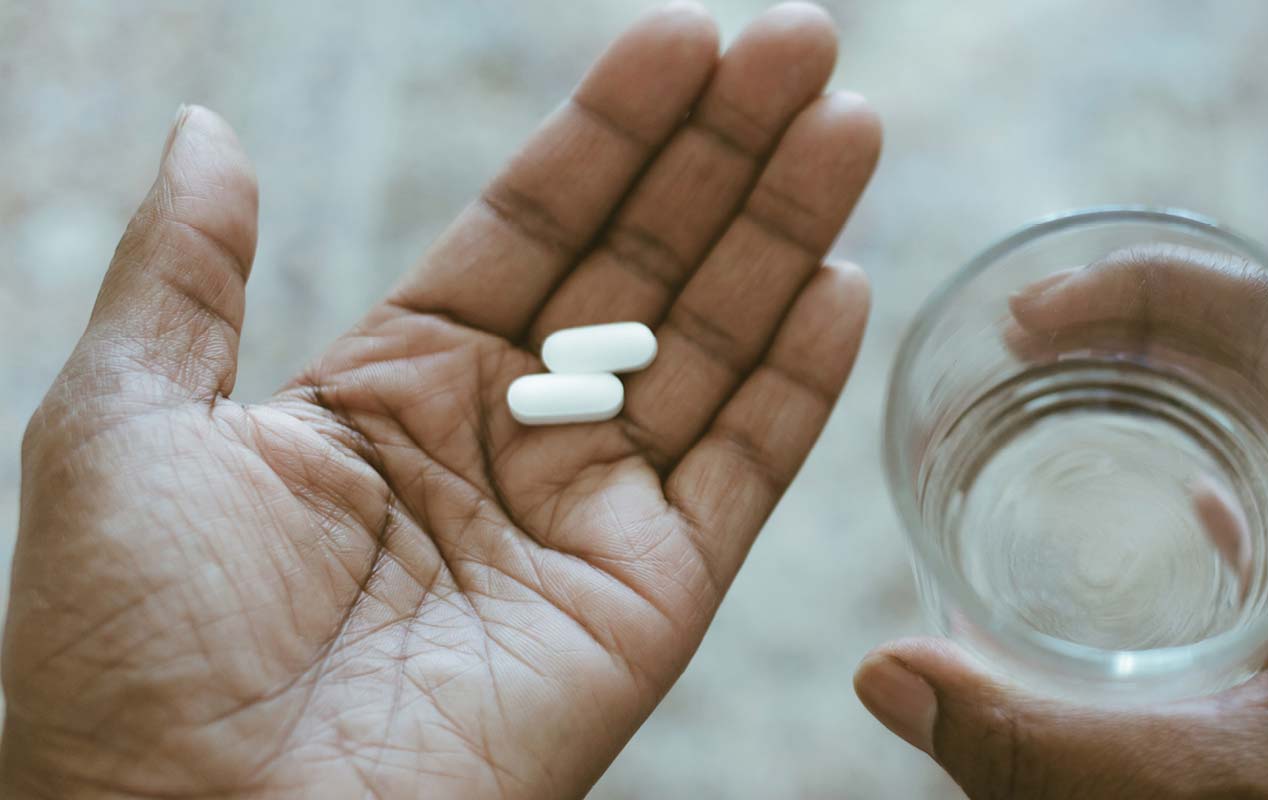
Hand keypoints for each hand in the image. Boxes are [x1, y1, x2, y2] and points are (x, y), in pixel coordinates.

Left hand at [1, 3, 879, 796]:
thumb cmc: (132, 648)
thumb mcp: (122, 423)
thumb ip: (184, 272)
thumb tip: (210, 128)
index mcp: (393, 385)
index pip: (531, 223)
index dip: (608, 126)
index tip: (682, 32)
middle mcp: (506, 438)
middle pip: (641, 264)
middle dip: (723, 149)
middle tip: (801, 40)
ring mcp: (587, 519)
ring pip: (708, 347)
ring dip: (783, 231)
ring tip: (846, 120)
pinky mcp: (648, 602)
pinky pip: (742, 472)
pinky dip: (798, 379)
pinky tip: (844, 277)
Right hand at [855, 255, 1267, 796]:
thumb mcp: (1234, 786)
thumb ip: (1053, 749)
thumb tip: (891, 679)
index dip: (1161, 284)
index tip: (1042, 314)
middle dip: (1145, 331)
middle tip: (1026, 341)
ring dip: (1182, 399)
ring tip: (1068, 393)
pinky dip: (1231, 485)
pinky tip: (1181, 509)